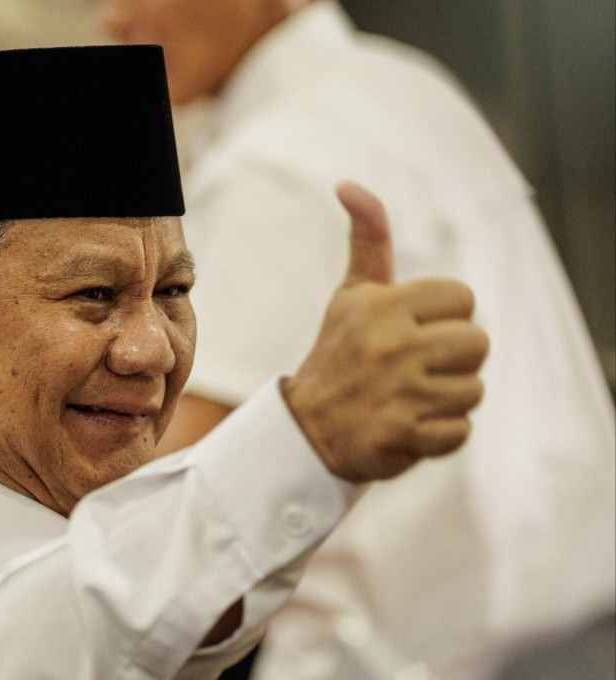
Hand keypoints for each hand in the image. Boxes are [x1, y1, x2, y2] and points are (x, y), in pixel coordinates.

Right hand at [282, 182, 488, 480]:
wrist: (304, 430)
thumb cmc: (338, 353)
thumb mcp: (351, 294)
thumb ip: (367, 239)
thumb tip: (349, 185)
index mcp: (383, 306)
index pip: (463, 299)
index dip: (445, 316)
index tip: (413, 330)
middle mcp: (392, 346)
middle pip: (478, 344)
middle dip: (453, 359)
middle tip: (416, 367)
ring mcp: (399, 393)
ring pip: (473, 389)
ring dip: (447, 399)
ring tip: (410, 398)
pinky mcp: (404, 436)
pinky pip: (461, 431)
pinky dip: (439, 434)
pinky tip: (408, 426)